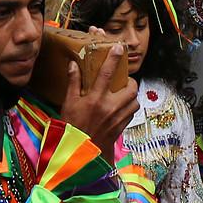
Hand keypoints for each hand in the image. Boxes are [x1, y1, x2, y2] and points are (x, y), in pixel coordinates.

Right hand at [60, 32, 136, 158]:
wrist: (79, 154)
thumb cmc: (71, 128)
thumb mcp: (68, 104)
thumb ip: (73, 83)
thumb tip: (74, 65)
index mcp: (95, 99)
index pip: (107, 73)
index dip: (113, 58)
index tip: (118, 47)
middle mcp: (110, 107)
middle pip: (130, 87)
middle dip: (129, 81)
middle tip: (122, 80)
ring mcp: (118, 118)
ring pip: (134, 101)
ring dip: (131, 96)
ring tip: (123, 94)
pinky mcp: (121, 127)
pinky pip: (131, 113)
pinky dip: (129, 108)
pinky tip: (120, 108)